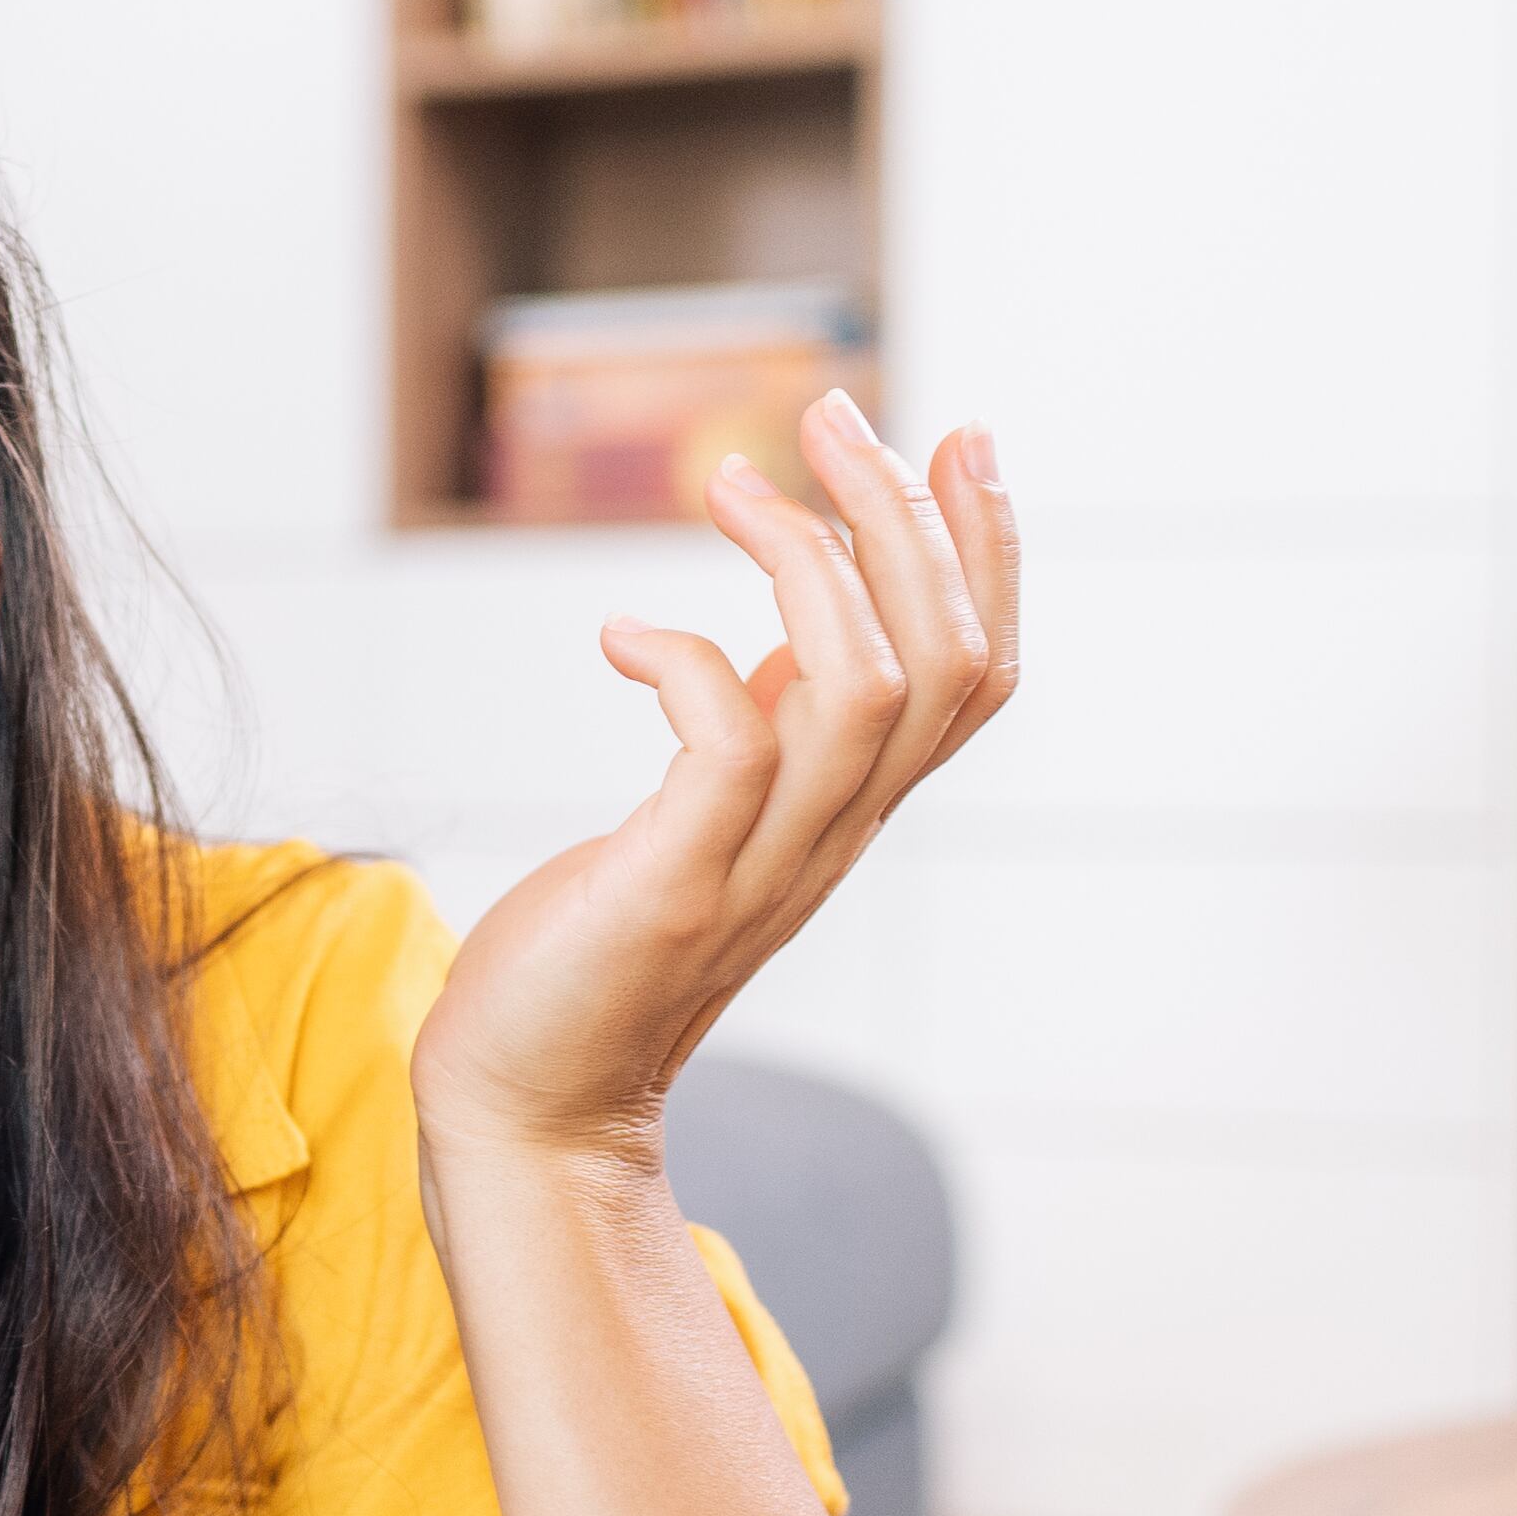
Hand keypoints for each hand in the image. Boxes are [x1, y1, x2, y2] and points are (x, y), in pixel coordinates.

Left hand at [411, 391, 1017, 1166]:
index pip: (979, 672)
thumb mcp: (709, 812)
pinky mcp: (673, 891)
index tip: (955, 434)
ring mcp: (760, 866)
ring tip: (730, 483)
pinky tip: (617, 638)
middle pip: (945, 660)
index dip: (986, 549)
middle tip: (828, 414)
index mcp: (852, 813)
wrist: (530, 1101)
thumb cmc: (599, 946)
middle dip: (902, 516)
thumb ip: (775, 722)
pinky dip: (684, 662)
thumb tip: (813, 598)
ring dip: (809, 561)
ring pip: (866, 689)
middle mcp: (832, 837)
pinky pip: (730, 749)